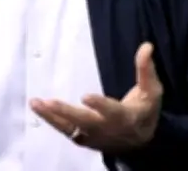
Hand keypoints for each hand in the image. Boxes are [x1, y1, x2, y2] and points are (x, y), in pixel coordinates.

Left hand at [30, 42, 162, 151]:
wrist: (141, 141)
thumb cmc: (145, 110)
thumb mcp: (152, 91)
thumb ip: (147, 70)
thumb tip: (146, 46)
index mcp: (126, 117)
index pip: (112, 112)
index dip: (100, 106)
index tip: (85, 97)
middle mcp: (107, 129)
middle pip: (85, 122)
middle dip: (67, 112)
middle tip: (49, 102)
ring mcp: (93, 136)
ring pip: (71, 128)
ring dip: (52, 117)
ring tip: (35, 102)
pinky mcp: (83, 139)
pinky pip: (66, 130)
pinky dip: (51, 121)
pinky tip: (38, 107)